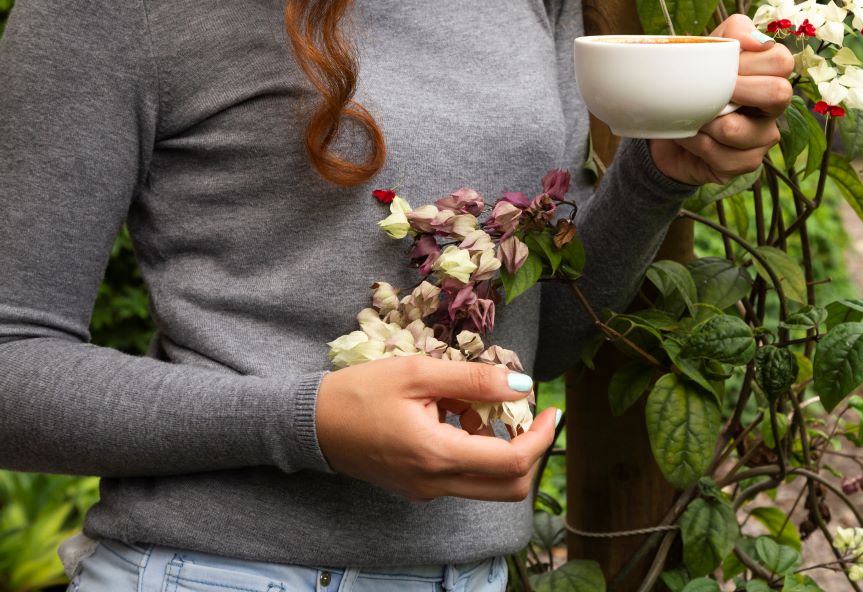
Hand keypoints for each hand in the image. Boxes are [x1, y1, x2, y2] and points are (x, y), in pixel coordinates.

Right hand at [314, 355, 559, 501]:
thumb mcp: (418, 373)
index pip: (513, 463)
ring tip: (476, 403)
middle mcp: (436, 484)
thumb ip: (473, 380)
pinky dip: (473, 447)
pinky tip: (454, 414)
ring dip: (499, 446)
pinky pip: (462, 475)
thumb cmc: (359, 393)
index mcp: (438, 456)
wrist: (311, 424)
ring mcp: (426, 490)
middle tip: (526, 411)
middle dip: (529, 448)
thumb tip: (522, 384)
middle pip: (509, 486)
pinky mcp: (418, 486)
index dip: (541, 437)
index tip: (551, 409)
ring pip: (486, 481)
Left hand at [648, 14, 794, 184]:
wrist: (668, 126)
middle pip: (779, 93)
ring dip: (703, 120)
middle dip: (735, 89)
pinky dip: (694, 142)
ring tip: (691, 115)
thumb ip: (734, 33)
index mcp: (769, 76)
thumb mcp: (709, 50)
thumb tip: (756, 40)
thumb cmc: (695, 84)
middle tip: (709, 90)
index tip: (724, 64)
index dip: (750, 61)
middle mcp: (774, 109)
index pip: (782, 61)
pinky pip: (719, 154)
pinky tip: (689, 136)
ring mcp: (763, 139)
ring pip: (737, 129)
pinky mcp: (746, 164)